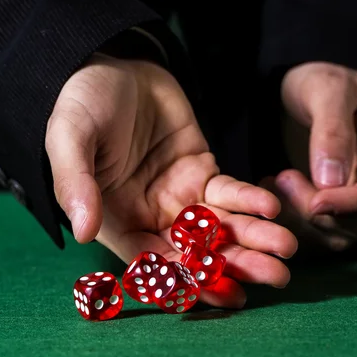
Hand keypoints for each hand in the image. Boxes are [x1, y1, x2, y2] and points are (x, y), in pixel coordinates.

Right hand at [45, 54, 297, 307]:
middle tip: (275, 277)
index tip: (218, 293)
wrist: (113, 63)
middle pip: (195, 252)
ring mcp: (179, 195)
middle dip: (234, 266)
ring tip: (286, 249)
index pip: (152, 260)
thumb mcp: (69, 138)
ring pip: (219, 226)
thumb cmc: (82, 103)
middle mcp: (151, 216)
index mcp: (116, 220)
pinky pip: (230, 191)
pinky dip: (250, 200)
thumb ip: (75, 183)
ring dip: (253, 239)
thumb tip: (82, 231)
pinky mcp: (202, 170)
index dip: (184, 280)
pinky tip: (272, 207)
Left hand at [261, 62, 356, 249]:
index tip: (315, 203)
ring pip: (343, 233)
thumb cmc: (320, 81)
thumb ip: (332, 131)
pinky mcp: (340, 206)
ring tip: (275, 181)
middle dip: (322, 212)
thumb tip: (331, 182)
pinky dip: (295, 222)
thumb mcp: (327, 89)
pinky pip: (322, 230)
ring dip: (304, 220)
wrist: (300, 92)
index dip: (355, 204)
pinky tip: (273, 192)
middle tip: (283, 180)